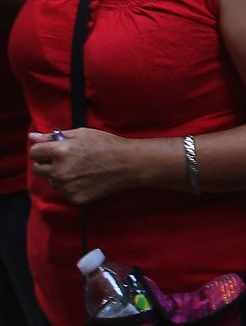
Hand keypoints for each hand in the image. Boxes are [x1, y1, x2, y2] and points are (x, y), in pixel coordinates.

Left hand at [29, 129, 148, 204]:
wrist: (128, 163)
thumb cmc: (106, 144)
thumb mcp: (81, 134)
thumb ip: (54, 136)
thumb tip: (32, 137)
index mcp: (59, 151)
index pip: (34, 153)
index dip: (43, 150)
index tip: (53, 150)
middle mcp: (59, 170)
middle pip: (38, 169)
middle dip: (48, 164)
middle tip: (67, 160)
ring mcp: (66, 186)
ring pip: (52, 181)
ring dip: (60, 176)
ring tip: (80, 169)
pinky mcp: (74, 198)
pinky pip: (64, 191)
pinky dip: (71, 186)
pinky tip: (86, 178)